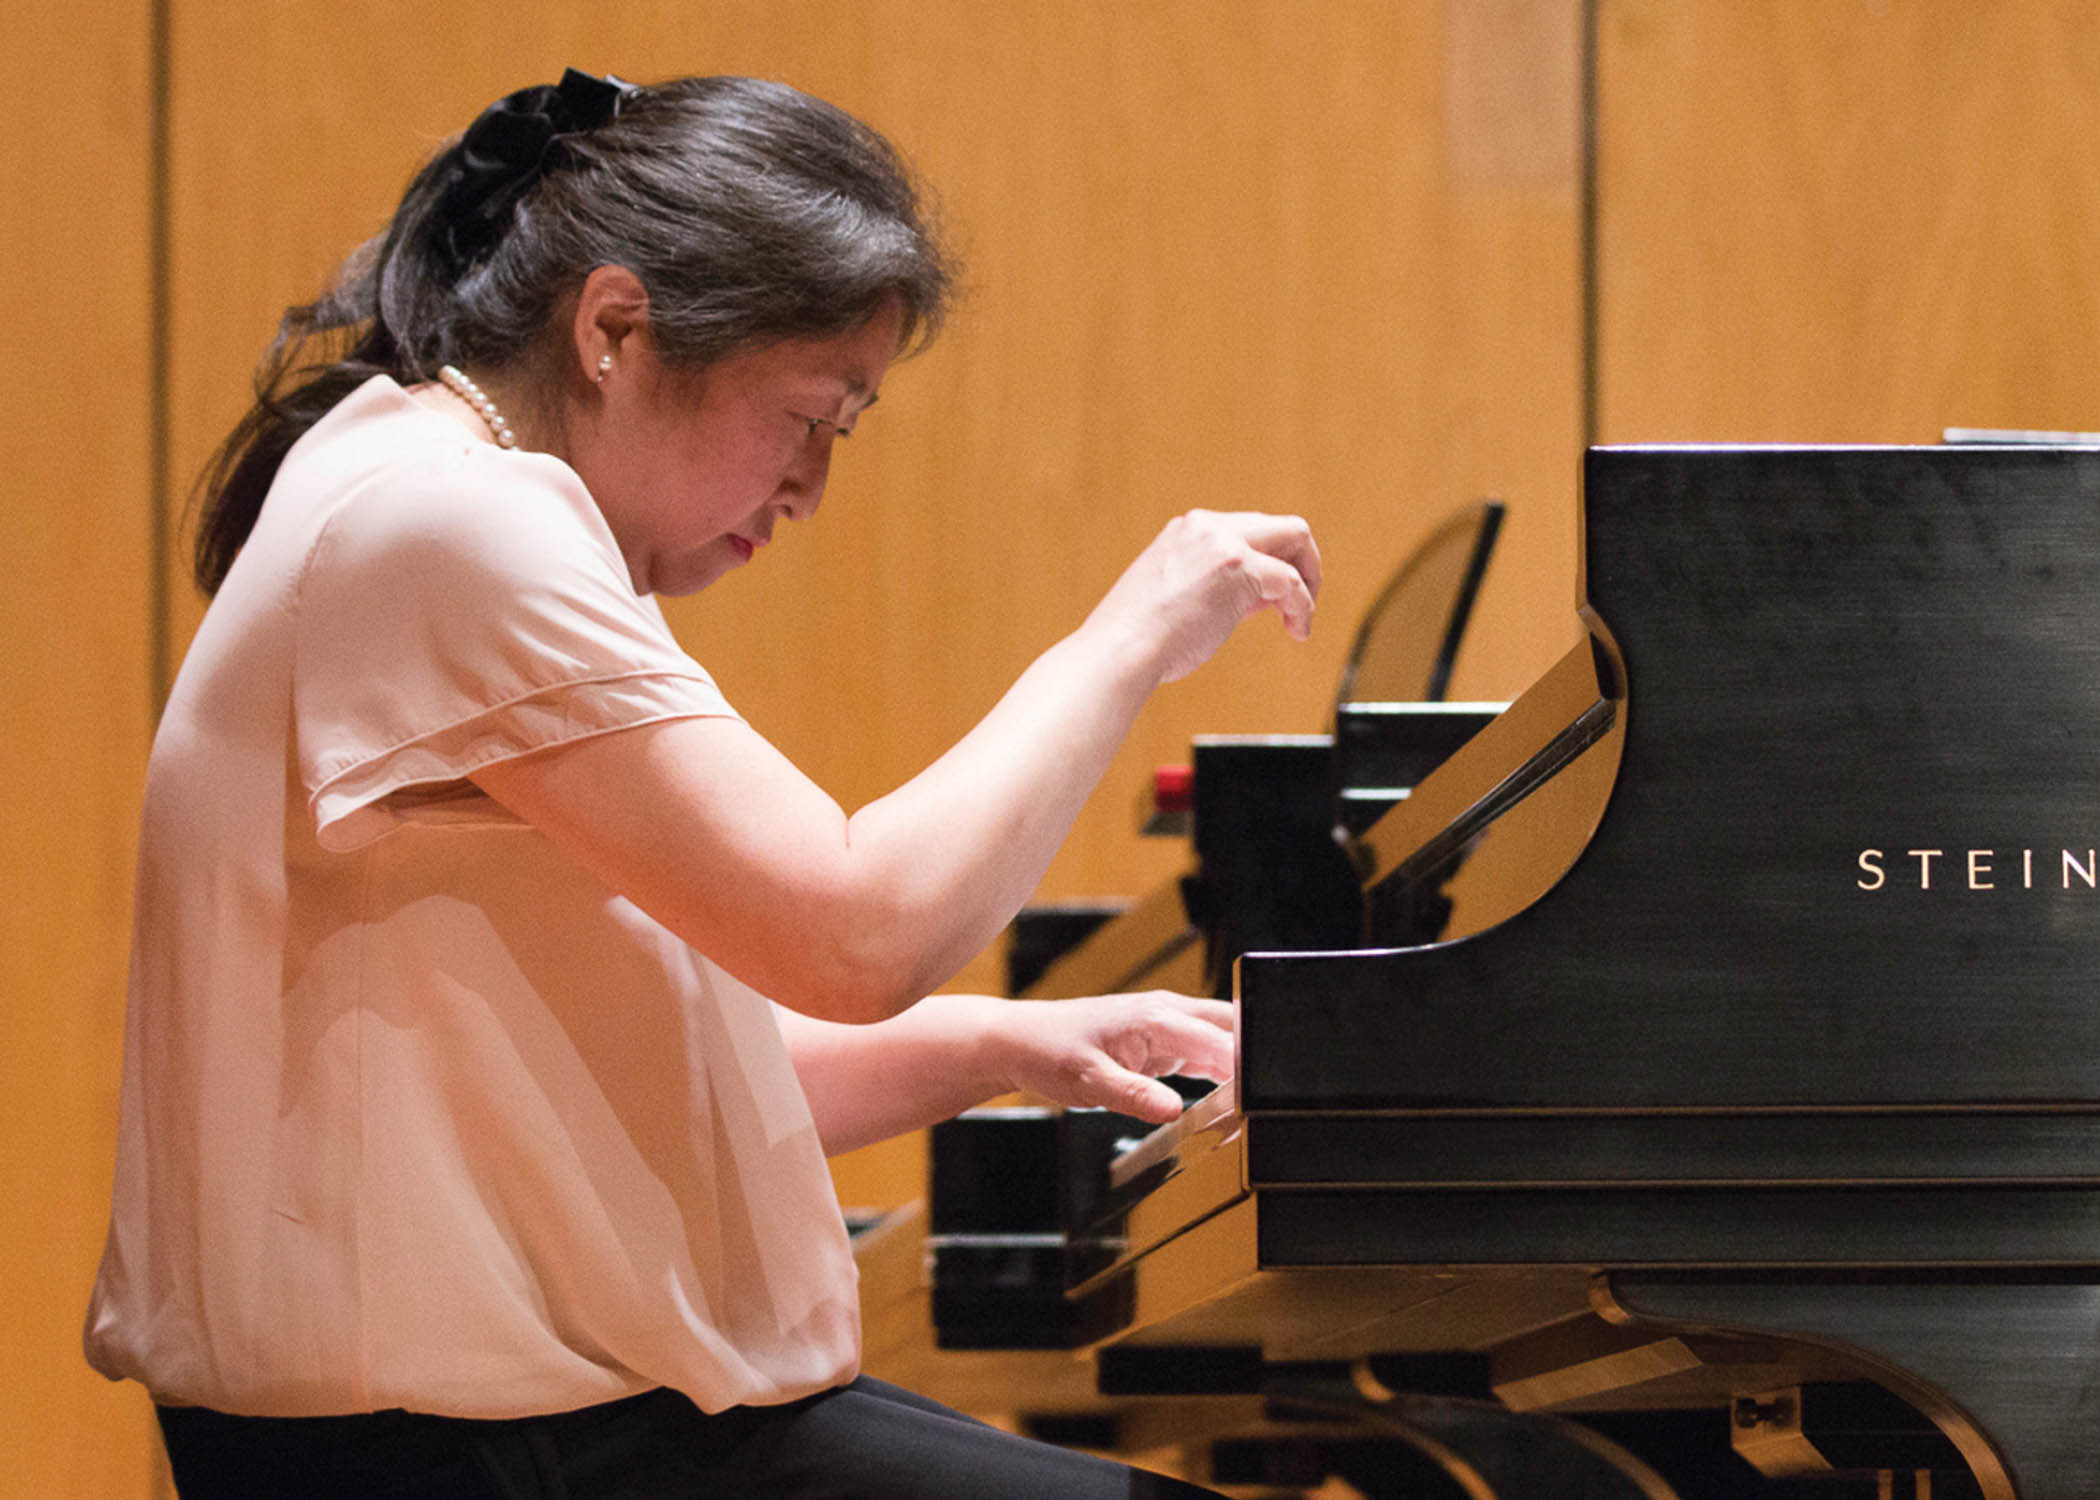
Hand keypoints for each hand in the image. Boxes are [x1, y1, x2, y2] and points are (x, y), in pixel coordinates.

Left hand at [981, 991, 1235, 1123]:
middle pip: (1231, 1030)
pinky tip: (1223, 1100)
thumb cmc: (1050, 1052)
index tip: (1258, 1098)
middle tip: (1264, 1103)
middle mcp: (1168, 1014)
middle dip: (1253, 1061)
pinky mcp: (1162, 1041)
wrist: (1023, 1041)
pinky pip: (1203, 1054)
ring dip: (1237, 1069)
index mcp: (1155, 1017)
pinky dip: (1218, 1074)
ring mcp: (1167, 1025)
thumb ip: (1133, 1095)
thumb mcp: (1088, 1080)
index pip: (1218, 1039)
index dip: (1245, 1067)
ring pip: (1221, 1041)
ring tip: (1247, 1108)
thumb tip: (1173, 1111)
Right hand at [1086, 510, 1320, 684]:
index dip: (1266, 563)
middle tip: (1300, 601)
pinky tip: (1298, 631)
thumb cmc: (1140, 639)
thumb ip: (1217, 585)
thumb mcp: (1177, 596)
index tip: (1264, 601)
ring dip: (1309, 580)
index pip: (1248, 530)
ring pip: (1296, 538)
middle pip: (1279, 525)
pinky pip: (1293, 582)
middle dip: (1299, 562)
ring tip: (1300, 619)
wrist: (1120, 650)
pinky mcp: (1241, 567)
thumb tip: (1261, 595)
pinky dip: (1304, 606)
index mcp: (1187, 530)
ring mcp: (1224, 543)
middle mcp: (1207, 526)